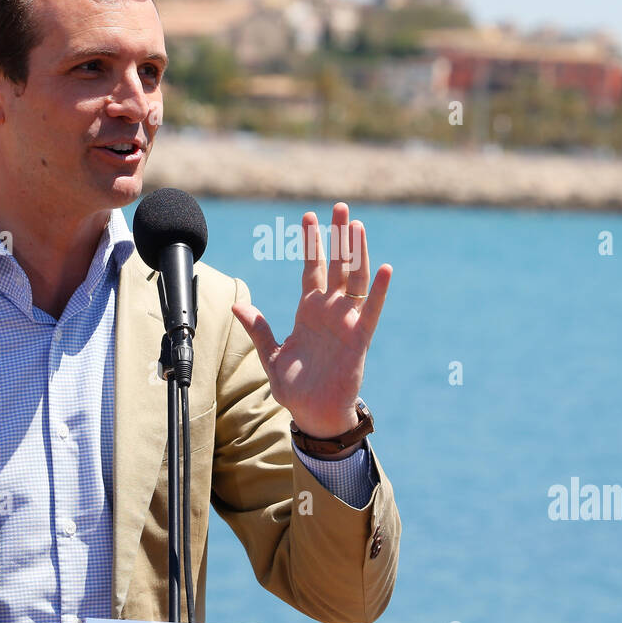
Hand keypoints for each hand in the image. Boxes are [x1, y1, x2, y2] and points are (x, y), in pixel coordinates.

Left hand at [231, 202, 392, 440]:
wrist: (313, 415)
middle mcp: (330, 311)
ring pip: (355, 280)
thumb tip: (237, 305)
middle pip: (338, 265)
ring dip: (357, 253)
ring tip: (356, 226)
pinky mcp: (360, 339)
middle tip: (341, 207)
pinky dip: (379, 291)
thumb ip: (259, 330)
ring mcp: (346, 322)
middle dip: (338, 237)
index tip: (309, 217)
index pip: (312, 270)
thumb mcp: (272, 356)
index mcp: (308, 312)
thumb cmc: (295, 389)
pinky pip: (372, 311)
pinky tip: (384, 268)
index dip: (311, 244)